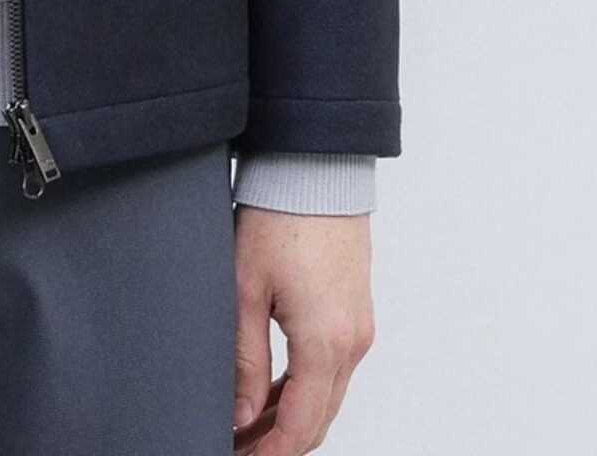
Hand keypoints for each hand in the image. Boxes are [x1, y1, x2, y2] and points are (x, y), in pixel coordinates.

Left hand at [231, 206, 375, 450]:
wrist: (316, 168)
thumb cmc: (280, 216)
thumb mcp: (246, 288)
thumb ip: (245, 358)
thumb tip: (241, 414)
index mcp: (327, 342)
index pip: (301, 426)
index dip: (269, 454)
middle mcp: (353, 342)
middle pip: (318, 419)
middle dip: (278, 443)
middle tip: (238, 448)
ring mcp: (358, 328)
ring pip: (327, 396)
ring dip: (291, 418)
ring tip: (246, 426)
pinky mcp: (355, 312)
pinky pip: (332, 369)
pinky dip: (305, 389)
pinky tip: (271, 392)